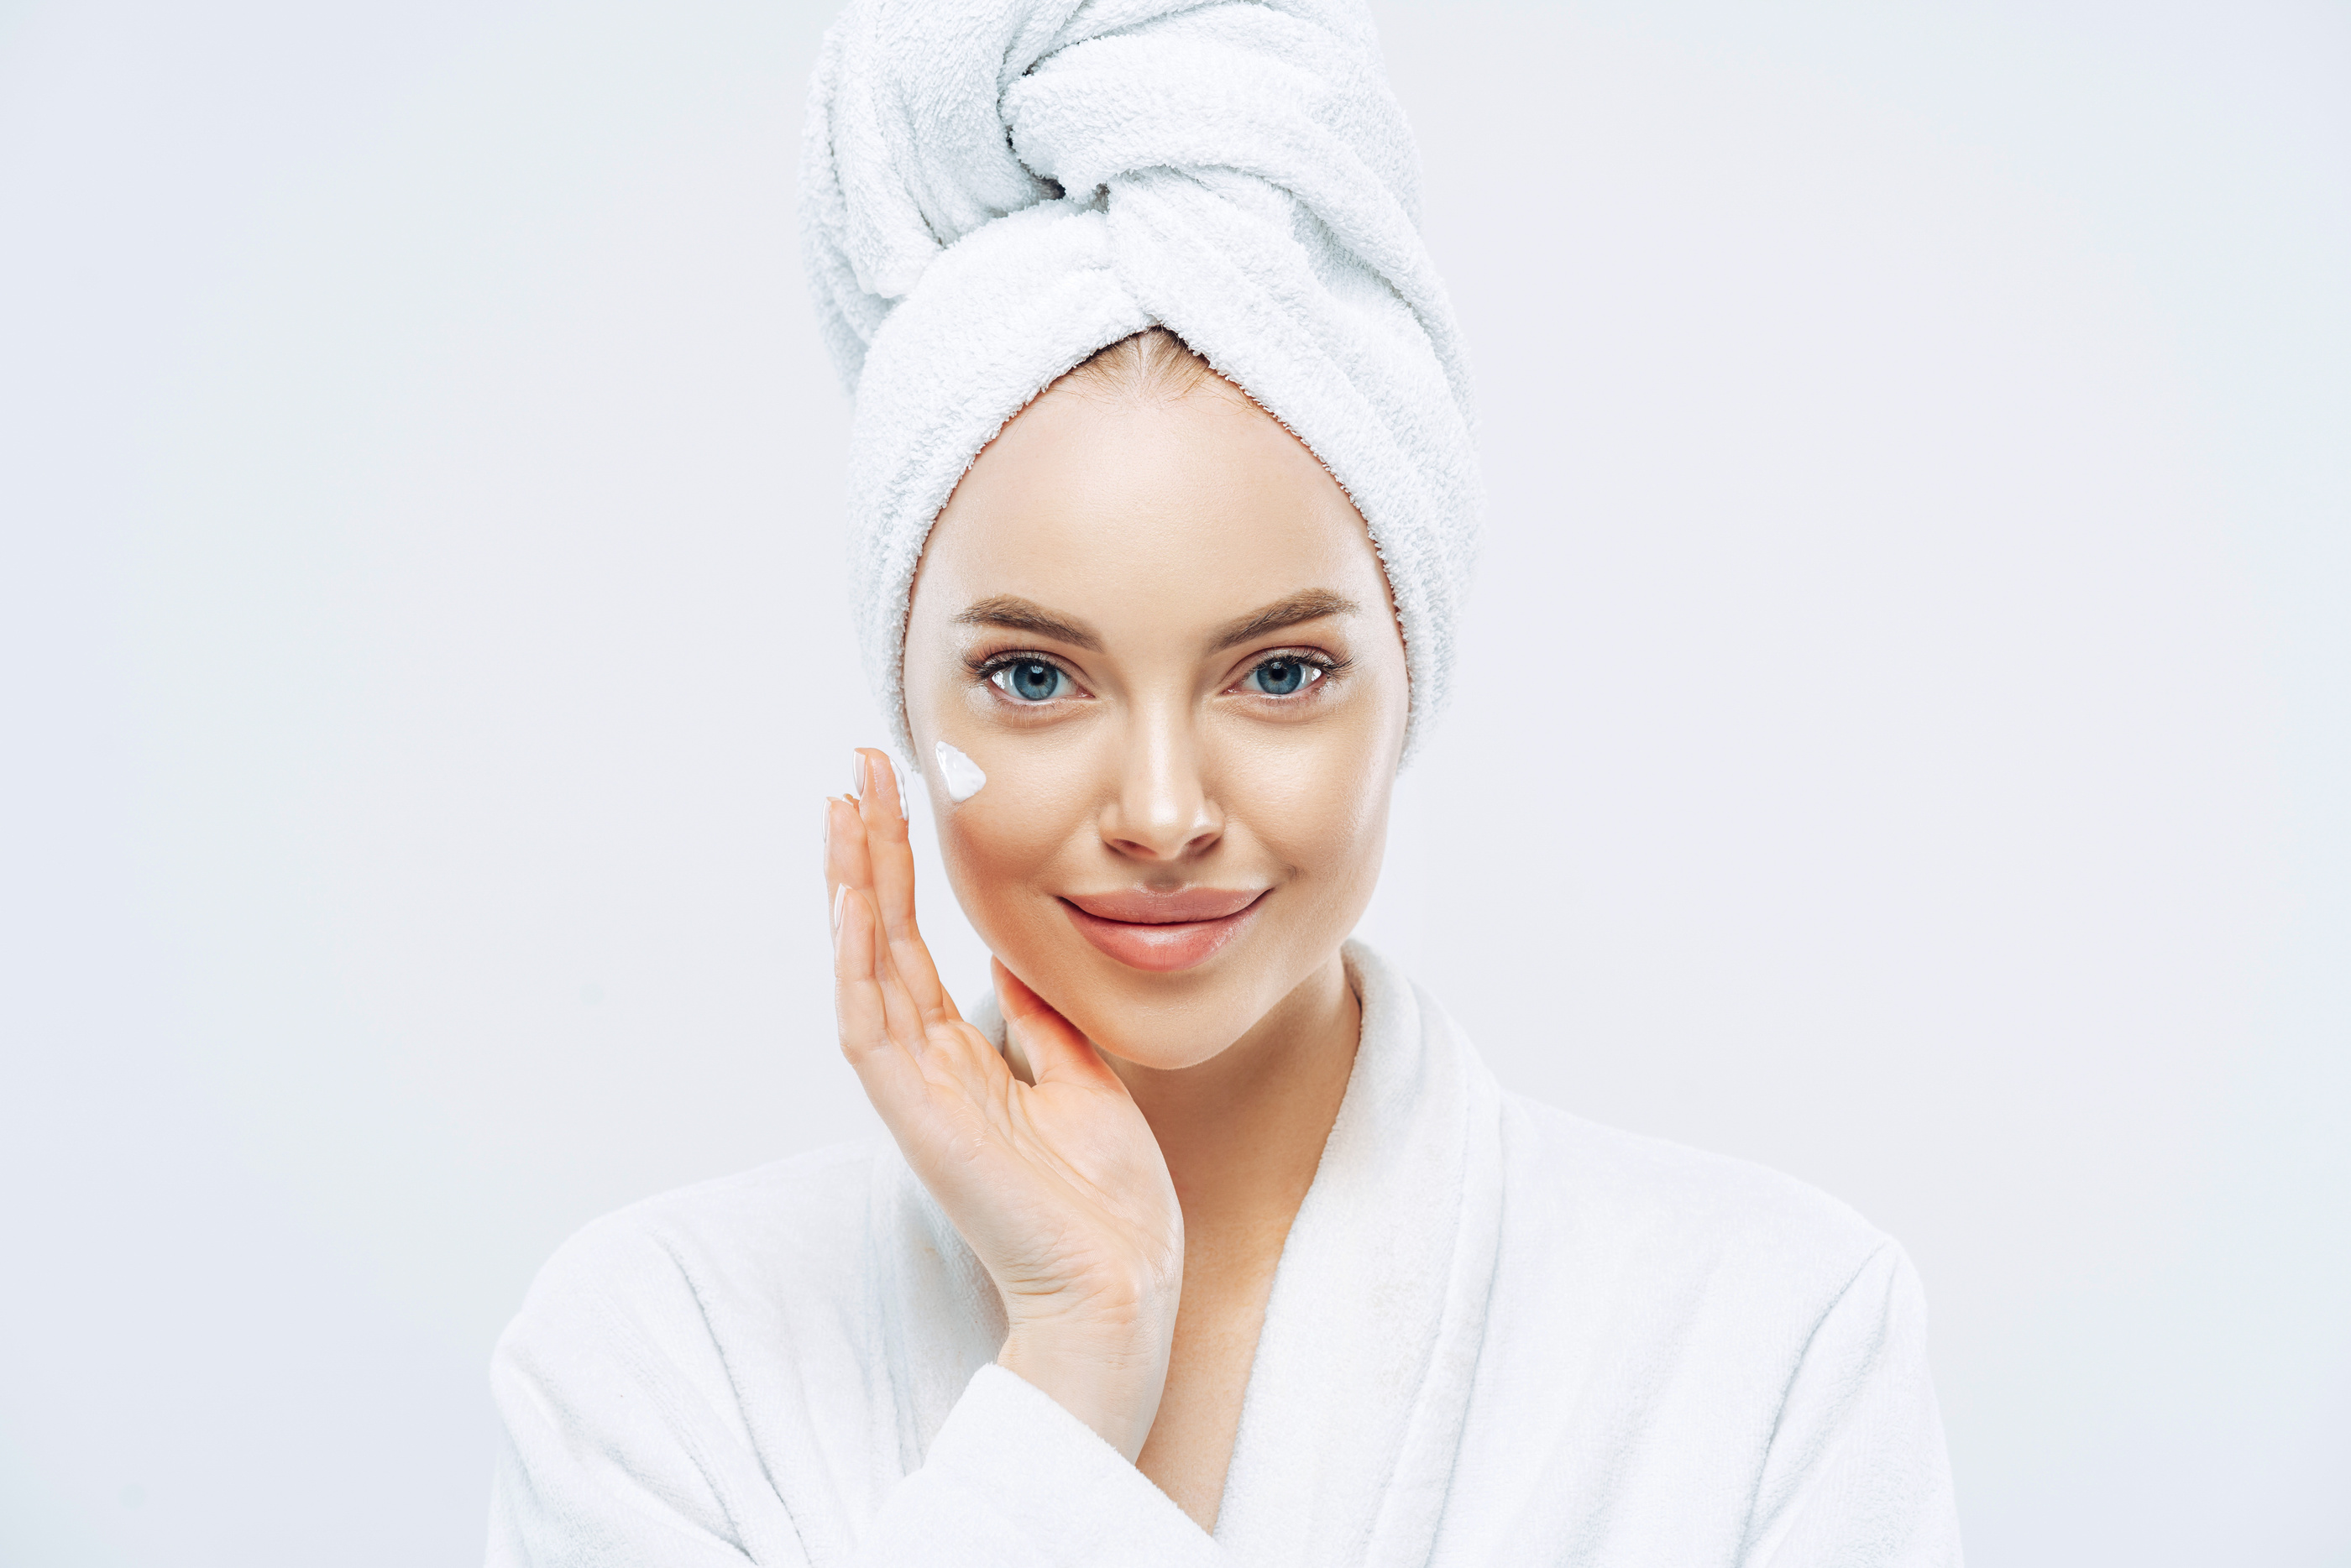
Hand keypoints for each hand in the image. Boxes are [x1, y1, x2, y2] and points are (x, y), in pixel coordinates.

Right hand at [824, 748, 1183, 1460]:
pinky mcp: (919, 1119)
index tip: (893, 794)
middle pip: (878, 938)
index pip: (913, 945)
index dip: (899, 869)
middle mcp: (927, 1066)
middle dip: (867, 851)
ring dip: (851, 884)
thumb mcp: (1081, 1076)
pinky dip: (856, 961)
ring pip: (862, 968)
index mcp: (962, 1058)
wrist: (1124, 1281)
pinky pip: (870, 1028)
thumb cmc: (1107, 1200)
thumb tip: (1015, 955)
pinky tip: (853, 897)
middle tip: (857, 767)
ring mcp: (916, 1092)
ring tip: (844, 806)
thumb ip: (1040, 1018)